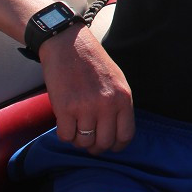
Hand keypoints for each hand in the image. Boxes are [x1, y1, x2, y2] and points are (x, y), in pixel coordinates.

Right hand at [39, 24, 134, 154]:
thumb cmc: (93, 62)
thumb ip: (119, 105)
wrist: (69, 45)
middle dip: (96, 147)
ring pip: (84, 142)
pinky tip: (65, 123)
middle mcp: (107, 104)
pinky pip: (66, 136)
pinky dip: (65, 134)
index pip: (126, 135)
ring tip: (77, 128)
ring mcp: (86, 107)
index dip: (117, 146)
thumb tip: (116, 131)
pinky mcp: (65, 108)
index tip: (110, 145)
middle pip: (104, 143)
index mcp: (123, 98)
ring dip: (79, 140)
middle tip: (89, 140)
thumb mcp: (117, 81)